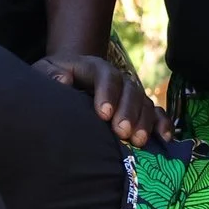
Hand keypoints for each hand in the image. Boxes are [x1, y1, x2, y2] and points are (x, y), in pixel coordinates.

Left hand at [35, 53, 170, 146]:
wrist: (64, 77)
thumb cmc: (52, 78)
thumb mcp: (44, 71)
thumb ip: (50, 74)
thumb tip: (63, 80)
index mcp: (92, 67)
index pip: (105, 75)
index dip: (107, 93)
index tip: (103, 114)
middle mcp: (116, 78)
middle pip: (129, 90)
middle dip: (128, 111)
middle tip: (122, 133)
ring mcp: (128, 93)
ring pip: (144, 102)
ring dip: (144, 121)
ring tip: (138, 141)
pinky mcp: (137, 108)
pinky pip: (156, 113)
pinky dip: (162, 125)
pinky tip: (164, 140)